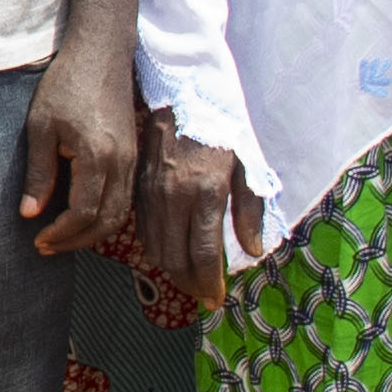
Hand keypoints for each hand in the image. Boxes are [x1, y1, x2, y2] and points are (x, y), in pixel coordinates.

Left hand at [19, 48, 139, 258]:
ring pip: (120, 213)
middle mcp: (121, 163)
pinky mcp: (133, 154)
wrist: (101, 53)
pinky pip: (126, 198)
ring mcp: (131, 160)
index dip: (61, 234)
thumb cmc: (67, 84)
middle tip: (48, 246)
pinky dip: (107, 216)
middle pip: (107, 221)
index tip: (38, 239)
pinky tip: (84, 217)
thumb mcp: (41, 127)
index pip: (83, 213)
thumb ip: (39, 173)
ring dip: (93, 233)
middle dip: (77, 241)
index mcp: (98, 157)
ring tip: (64, 238)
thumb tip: (30, 213)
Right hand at [141, 108, 263, 301]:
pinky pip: (144, 233)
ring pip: (156, 251)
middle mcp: (175, 198)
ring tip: (190, 278)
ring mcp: (153, 195)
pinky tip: (172, 252)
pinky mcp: (139, 189)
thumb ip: (250, 212)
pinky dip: (157, 251)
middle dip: (191, 285)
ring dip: (173, 271)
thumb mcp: (248, 166)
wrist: (184, 93)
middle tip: (204, 295)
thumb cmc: (222, 129)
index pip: (205, 255)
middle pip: (176, 260)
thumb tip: (252, 251)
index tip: (217, 299)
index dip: (211, 284)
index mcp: (206, 192)